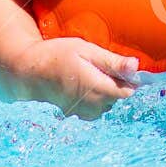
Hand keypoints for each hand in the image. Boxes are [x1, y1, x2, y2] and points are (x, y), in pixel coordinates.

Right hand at [9, 37, 141, 119]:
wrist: (29, 71)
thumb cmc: (58, 55)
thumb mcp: (87, 51)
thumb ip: (113, 62)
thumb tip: (136, 66)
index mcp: (98, 88)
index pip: (128, 91)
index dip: (128, 79)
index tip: (119, 68)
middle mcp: (92, 105)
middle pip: (118, 98)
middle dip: (114, 83)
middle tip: (97, 67)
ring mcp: (83, 112)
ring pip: (107, 104)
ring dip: (104, 92)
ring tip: (88, 75)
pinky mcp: (76, 115)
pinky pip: (95, 109)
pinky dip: (94, 99)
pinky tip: (82, 86)